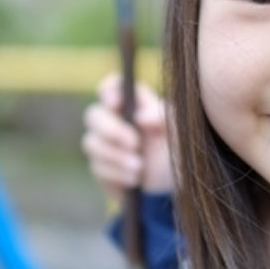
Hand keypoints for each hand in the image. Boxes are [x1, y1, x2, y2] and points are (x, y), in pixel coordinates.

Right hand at [82, 73, 173, 197]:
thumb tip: (141, 117)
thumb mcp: (177, 130)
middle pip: (93, 115)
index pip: (111, 87)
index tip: (117, 103)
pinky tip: (133, 179)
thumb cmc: (175, 147)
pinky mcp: (100, 166)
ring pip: (92, 143)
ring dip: (116, 156)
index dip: (108, 91)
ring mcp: (102, 143)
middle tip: (134, 143)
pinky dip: (116, 173)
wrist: (172, 181)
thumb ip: (162, 116)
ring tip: (139, 167)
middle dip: (112, 130)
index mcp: (131, 103)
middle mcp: (112, 119)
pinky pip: (97, 167)